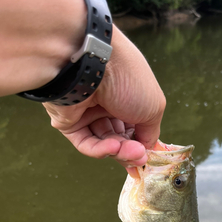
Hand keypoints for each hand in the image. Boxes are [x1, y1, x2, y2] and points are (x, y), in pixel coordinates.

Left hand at [44, 25, 165, 175]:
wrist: (89, 63)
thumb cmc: (126, 77)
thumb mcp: (153, 107)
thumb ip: (151, 133)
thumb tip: (146, 151)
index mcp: (127, 95)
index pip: (135, 127)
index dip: (141, 144)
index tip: (148, 158)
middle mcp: (106, 103)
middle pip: (120, 138)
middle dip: (131, 150)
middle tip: (139, 157)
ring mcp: (86, 113)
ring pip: (104, 143)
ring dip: (119, 151)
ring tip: (130, 152)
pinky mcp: (68, 122)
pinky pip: (85, 143)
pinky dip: (100, 150)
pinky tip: (112, 147)